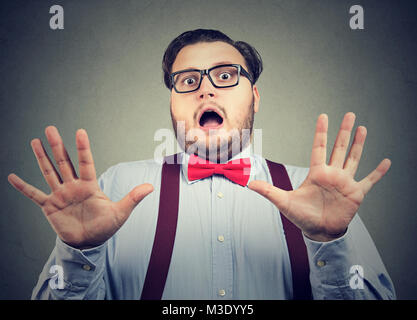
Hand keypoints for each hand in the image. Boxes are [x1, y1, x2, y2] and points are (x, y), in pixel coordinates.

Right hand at [8, 126, 153, 248]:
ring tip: (35, 141)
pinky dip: (23, 187)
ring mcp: (60, 195)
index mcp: (89, 185)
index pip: (85, 162)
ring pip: (49, 172)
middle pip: (64, 162)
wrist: (90, 242)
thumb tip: (150, 187)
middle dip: (57, 146)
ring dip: (41, 158)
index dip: (82, 148)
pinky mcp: (49, 207)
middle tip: (50, 128)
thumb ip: (133, 198)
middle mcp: (73, 186)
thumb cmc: (106, 226)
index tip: (80, 131)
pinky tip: (11, 177)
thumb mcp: (121, 212)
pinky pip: (34, 195)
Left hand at [249, 112, 390, 241]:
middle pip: (339, 148)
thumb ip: (269, 191)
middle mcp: (332, 174)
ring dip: (359, 144)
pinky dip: (378, 172)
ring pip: (353, 158)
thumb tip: (248, 184)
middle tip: (349, 114)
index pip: (319, 148)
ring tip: (363, 128)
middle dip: (344, 131)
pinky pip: (370, 180)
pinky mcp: (356, 193)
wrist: (318, 232)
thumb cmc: (302, 216)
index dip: (321, 132)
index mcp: (317, 173)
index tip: (323, 116)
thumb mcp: (284, 202)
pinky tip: (386, 162)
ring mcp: (345, 182)